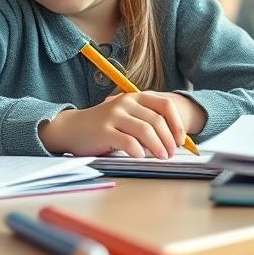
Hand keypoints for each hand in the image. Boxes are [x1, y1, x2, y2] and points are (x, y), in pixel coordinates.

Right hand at [39, 92, 186, 158]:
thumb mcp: (126, 117)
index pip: (165, 105)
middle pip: (157, 120)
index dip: (177, 123)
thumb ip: (146, 122)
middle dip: (169, 139)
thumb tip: (173, 140)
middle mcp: (125, 103)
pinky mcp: (104, 131)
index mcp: (134, 97)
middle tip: (171, 153)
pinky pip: (128, 142)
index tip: (181, 140)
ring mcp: (114, 116)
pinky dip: (138, 151)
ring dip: (158, 146)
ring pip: (145, 131)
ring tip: (162, 157)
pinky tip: (140, 156)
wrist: (72, 128)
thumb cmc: (104, 126)